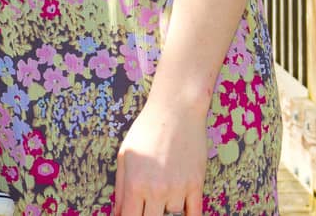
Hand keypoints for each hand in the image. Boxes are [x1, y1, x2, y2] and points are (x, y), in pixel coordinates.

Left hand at [111, 93, 208, 215]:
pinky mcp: (196, 185)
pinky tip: (180, 209)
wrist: (176, 111)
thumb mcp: (124, 155)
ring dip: (166, 211)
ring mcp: (178, 189)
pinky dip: (187, 215)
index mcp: (135, 183)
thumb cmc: (146, 130)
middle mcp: (156, 190)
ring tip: (162, 196)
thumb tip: (118, 213)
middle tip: (147, 206)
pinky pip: (194, 214)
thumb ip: (120, 188)